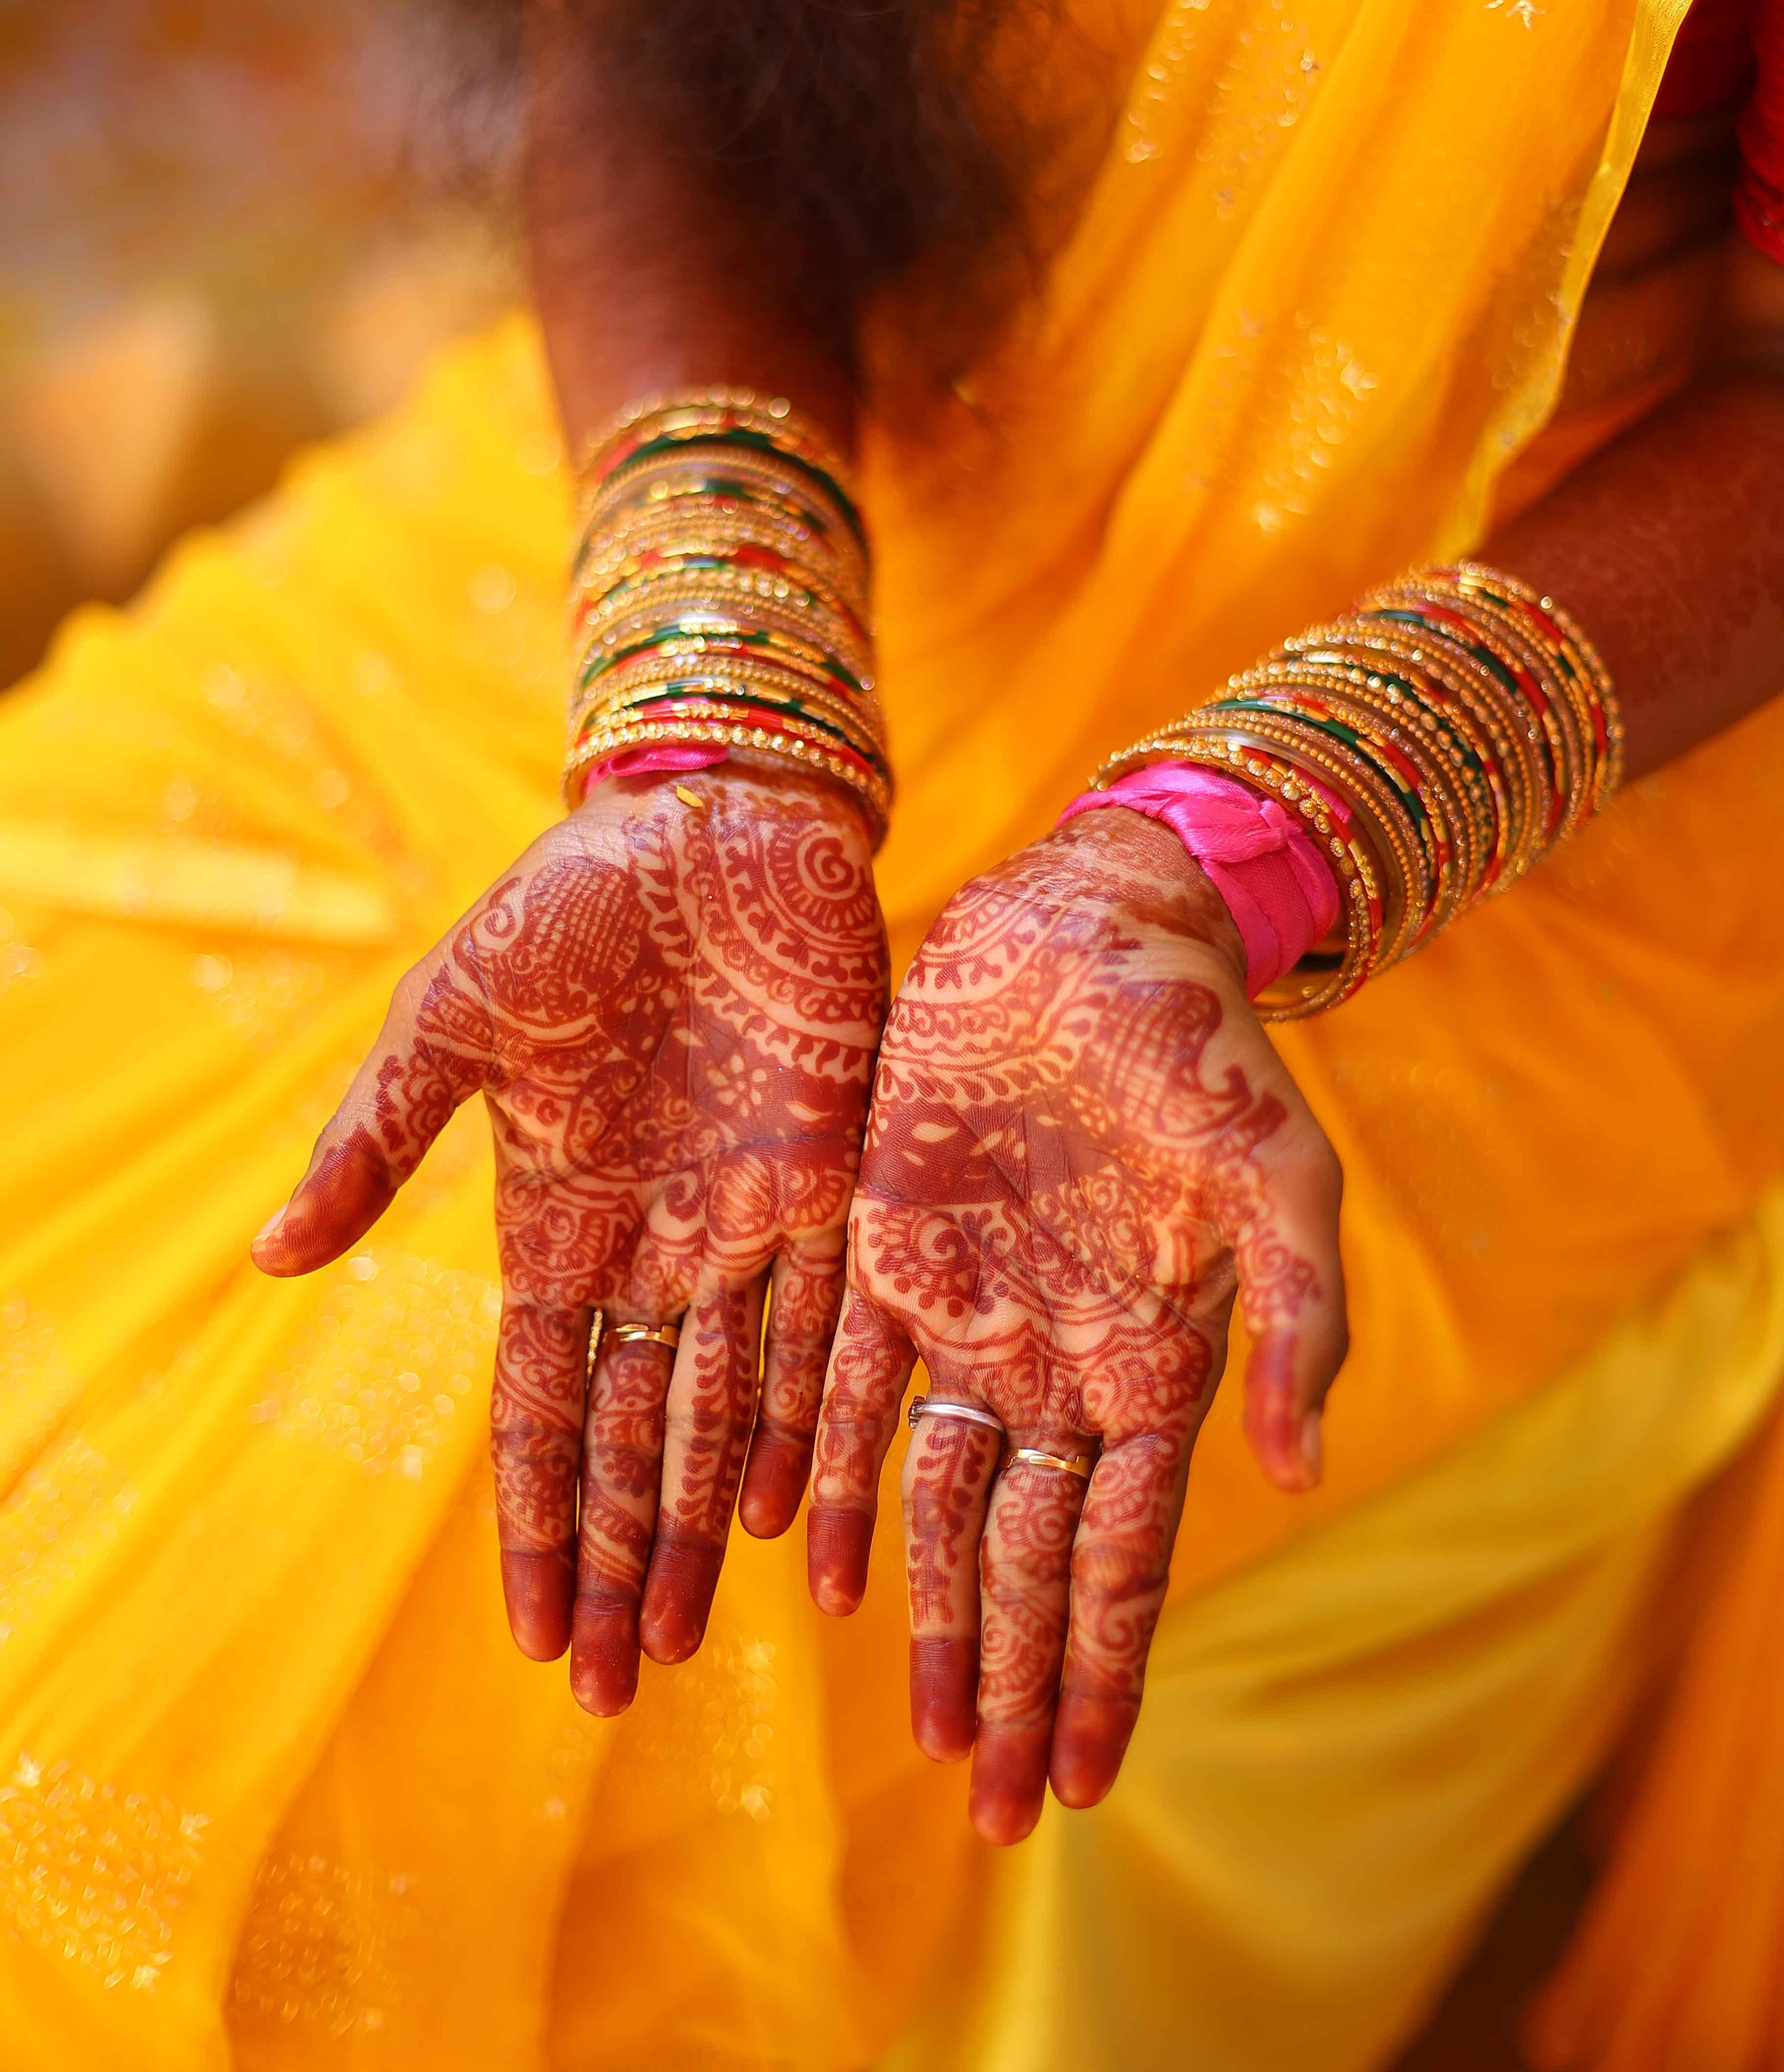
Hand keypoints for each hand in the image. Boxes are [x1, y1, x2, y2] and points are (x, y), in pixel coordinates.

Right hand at [252, 767, 887, 1711]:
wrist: (713, 814)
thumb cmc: (572, 903)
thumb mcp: (453, 1016)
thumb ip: (379, 1139)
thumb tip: (272, 1259)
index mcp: (562, 1216)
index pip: (544, 1406)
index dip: (537, 1519)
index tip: (530, 1633)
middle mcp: (660, 1243)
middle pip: (638, 1438)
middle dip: (624, 1561)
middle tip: (614, 1689)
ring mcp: (751, 1217)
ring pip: (732, 1409)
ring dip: (711, 1527)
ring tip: (690, 1637)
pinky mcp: (838, 1172)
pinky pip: (834, 1324)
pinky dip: (821, 1422)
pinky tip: (807, 1518)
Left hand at [807, 808, 1345, 1843]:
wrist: (1091, 929)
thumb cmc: (1200, 1045)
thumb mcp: (1281, 1174)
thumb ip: (1299, 1316)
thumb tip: (1304, 1465)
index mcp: (1154, 1362)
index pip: (1122, 1557)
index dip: (1102, 1672)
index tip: (1082, 1789)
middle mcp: (1058, 1361)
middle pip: (1028, 1563)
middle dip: (1013, 1687)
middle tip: (995, 1816)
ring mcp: (972, 1312)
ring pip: (942, 1506)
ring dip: (934, 1620)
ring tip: (924, 1736)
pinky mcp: (890, 1248)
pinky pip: (854, 1390)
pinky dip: (840, 1480)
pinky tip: (821, 1569)